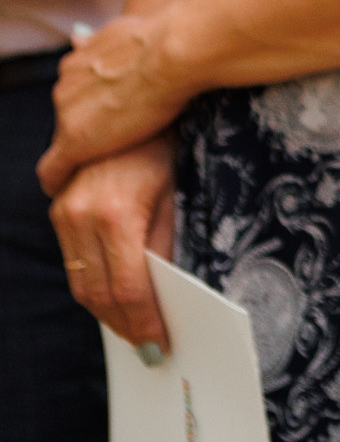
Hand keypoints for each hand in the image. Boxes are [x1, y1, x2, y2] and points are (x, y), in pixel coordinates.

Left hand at [40, 11, 189, 197]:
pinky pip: (54, 169)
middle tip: (108, 142)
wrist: (172, 52)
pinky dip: (56, 180)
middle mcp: (65, 85)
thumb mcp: (124, 30)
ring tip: (96, 165)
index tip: (103, 116)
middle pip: (68, 116)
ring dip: (79, 150)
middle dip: (85, 127)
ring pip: (65, 139)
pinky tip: (61, 189)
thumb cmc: (164, 39)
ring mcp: (67, 114)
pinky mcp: (75, 142)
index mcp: (78, 62)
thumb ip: (100, 40)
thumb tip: (80, 35)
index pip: (75, 93)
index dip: (89, 106)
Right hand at [49, 137, 176, 350]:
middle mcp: (81, 216)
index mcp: (116, 215)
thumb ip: (167, 244)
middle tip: (148, 346)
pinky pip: (74, 261)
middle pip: (99, 293)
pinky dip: (94, 285)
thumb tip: (166, 291)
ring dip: (106, 311)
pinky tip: (116, 297)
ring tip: (133, 328)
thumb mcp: (177, 194)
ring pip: (81, 282)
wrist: (137, 95)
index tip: (159, 342)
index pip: (128, 289)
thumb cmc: (168, 144)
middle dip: (124, 325)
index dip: (144, 322)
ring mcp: (64, 212)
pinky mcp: (60, 208)